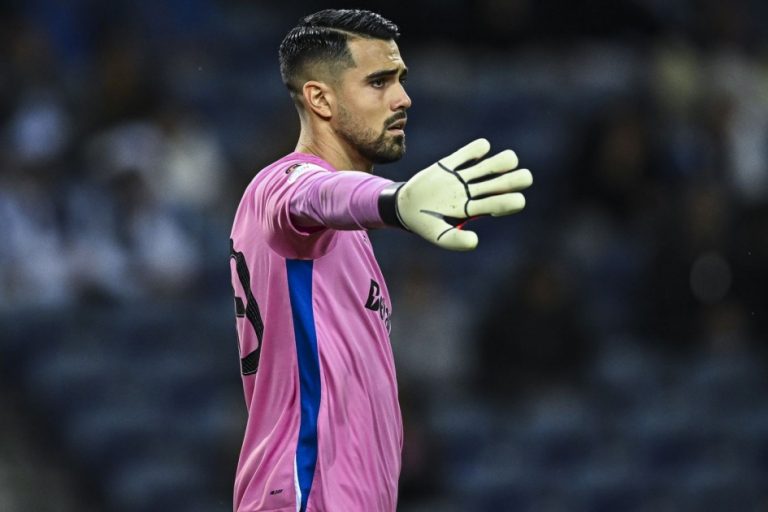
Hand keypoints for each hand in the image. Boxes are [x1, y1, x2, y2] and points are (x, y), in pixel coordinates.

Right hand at [387, 138, 532, 250]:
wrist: (404, 207)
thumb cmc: (425, 224)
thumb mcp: (437, 236)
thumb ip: (455, 241)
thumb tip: (475, 241)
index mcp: (474, 209)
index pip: (502, 203)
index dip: (509, 202)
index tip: (507, 203)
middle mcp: (473, 191)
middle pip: (504, 183)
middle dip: (515, 179)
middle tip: (521, 178)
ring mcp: (463, 176)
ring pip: (492, 165)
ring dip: (503, 162)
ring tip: (505, 162)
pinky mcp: (450, 163)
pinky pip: (470, 151)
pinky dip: (477, 149)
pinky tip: (477, 153)